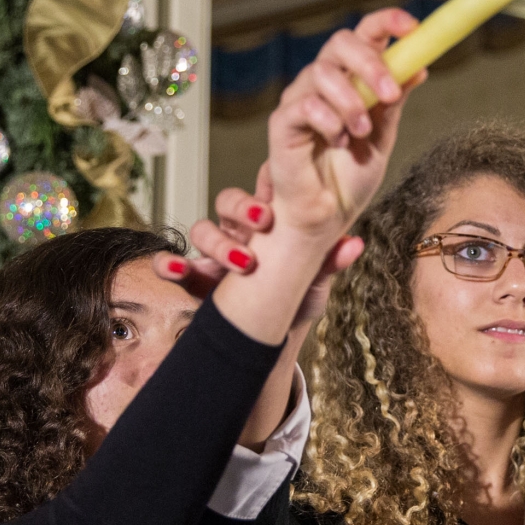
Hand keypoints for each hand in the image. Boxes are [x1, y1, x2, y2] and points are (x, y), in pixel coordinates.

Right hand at [155, 165, 360, 331]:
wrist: (273, 338)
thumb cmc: (295, 300)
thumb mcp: (314, 283)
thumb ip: (329, 263)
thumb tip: (354, 244)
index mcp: (269, 225)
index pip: (262, 191)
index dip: (266, 185)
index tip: (278, 195)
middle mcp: (238, 232)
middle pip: (228, 202)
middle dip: (240, 207)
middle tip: (262, 221)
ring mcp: (214, 253)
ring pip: (202, 228)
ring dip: (217, 241)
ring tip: (242, 262)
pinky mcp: (193, 277)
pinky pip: (172, 263)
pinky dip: (170, 263)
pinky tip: (175, 270)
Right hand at [264, 9, 420, 241]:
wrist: (327, 215)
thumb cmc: (350, 175)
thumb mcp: (384, 135)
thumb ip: (395, 100)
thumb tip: (419, 66)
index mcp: (352, 78)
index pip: (365, 34)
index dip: (387, 22)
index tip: (412, 27)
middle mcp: (323, 81)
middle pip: (341, 42)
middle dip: (371, 64)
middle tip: (391, 94)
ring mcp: (300, 98)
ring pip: (323, 73)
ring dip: (352, 102)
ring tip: (362, 132)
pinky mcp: (283, 122)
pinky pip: (306, 106)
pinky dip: (330, 122)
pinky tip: (339, 141)